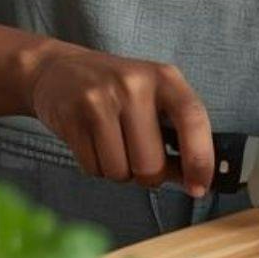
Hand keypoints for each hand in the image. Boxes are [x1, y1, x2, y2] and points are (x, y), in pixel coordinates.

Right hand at [21, 41, 215, 195]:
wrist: (58, 70)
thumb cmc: (116, 89)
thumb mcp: (153, 96)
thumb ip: (176, 132)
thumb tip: (196, 179)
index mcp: (164, 77)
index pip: (193, 119)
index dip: (200, 159)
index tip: (199, 187)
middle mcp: (134, 85)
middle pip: (151, 164)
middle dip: (148, 176)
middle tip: (140, 160)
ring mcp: (101, 99)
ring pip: (120, 171)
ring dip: (119, 171)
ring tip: (113, 145)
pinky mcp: (72, 116)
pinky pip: (93, 168)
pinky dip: (96, 166)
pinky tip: (93, 143)